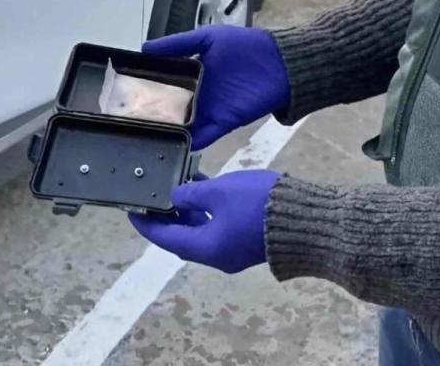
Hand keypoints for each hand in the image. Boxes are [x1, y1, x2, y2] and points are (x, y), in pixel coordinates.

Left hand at [129, 169, 280, 273]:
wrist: (308, 219)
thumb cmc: (258, 205)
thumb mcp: (219, 192)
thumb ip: (191, 194)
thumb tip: (175, 198)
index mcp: (205, 248)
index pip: (165, 238)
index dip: (146, 223)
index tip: (131, 209)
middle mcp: (217, 255)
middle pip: (183, 237)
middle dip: (168, 215)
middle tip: (154, 192)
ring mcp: (235, 250)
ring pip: (203, 230)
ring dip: (190, 210)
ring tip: (179, 183)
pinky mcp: (249, 241)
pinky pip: (219, 226)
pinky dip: (208, 210)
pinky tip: (206, 186)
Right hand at [143, 26, 289, 149]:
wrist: (280, 63)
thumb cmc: (246, 46)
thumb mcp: (208, 38)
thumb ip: (178, 44)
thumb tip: (145, 47)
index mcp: (193, 73)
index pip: (166, 85)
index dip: (149, 90)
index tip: (128, 96)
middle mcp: (199, 93)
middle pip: (172, 108)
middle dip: (155, 115)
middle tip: (131, 121)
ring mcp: (210, 109)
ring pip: (185, 123)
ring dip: (171, 130)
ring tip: (147, 136)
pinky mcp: (224, 121)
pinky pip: (204, 134)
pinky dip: (192, 140)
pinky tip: (177, 144)